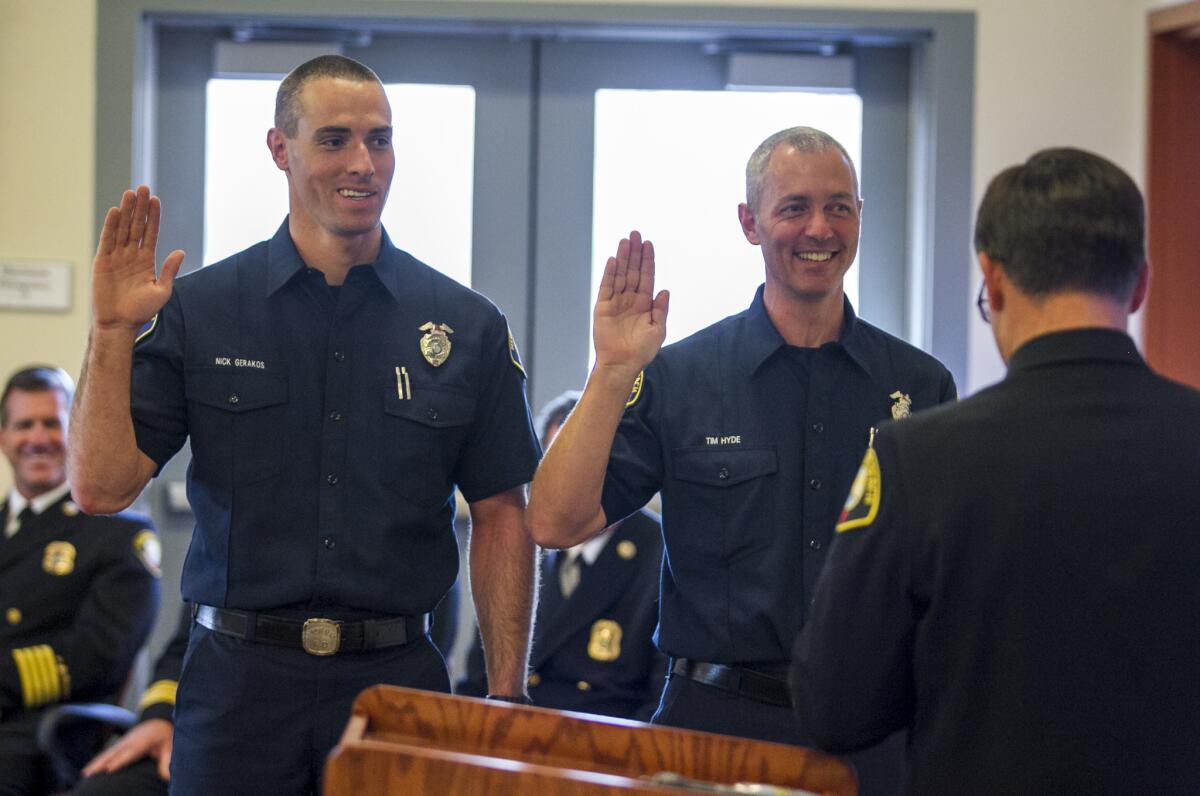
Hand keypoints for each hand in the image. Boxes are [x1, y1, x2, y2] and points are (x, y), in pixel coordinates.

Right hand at [81, 718, 172, 780]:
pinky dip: (97, 760)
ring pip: (107, 753)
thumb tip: (168, 777)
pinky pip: (107, 753)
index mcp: (142, 741)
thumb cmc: (164, 735)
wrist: (157, 721)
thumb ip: (167, 760)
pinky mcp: (119, 745)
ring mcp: (123, 742)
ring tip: (85, 774)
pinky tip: (89, 770)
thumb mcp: (170, 745)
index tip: (109, 769)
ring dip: (95, 763)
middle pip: (113, 753)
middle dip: (101, 763)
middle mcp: (130, 741)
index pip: (130, 752)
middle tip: (89, 774)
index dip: (120, 760)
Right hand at [91, 185, 184, 332]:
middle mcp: (131, 255)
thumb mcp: (161, 290)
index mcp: (146, 261)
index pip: (151, 233)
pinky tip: (115, 211)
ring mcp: (117, 257)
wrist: (120, 324)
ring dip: (127, 211)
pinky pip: (108, 240)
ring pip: (123, 229)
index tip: (156, 200)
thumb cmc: (142, 311)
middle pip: (137, 226)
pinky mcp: (102, 261)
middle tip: (143, 187)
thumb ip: (169, 270)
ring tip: (131, 193)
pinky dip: (111, 225)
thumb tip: (180, 251)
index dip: (153, 217)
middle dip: (140, 207)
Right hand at [593, 231, 669, 374]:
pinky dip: (610, 273)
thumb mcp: (658, 330)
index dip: (648, 260)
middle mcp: (630, 300)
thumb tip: (665, 290)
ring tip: (625, 241)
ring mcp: (616, 302)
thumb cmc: (642, 351)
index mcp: (644, 304)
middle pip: (633, 271)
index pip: (646, 277)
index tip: (648, 244)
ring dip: (623, 258)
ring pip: (620, 275)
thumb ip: (661, 310)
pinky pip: (606, 287)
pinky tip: (614, 260)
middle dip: (635, 253)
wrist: (622, 364)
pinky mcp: (603, 307)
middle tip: (635, 234)